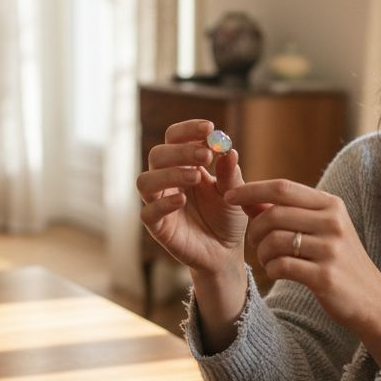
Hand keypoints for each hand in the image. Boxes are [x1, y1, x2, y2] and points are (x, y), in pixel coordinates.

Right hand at [137, 119, 253, 275]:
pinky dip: (163, 204)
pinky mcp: (157, 227)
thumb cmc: (227, 217)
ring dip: (169, 174)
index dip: (187, 130)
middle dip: (181, 151)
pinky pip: (148, 212)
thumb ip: (229, 172)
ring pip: (146, 181)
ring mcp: (159, 203)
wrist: (226, 252)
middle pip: (158, 155)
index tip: (208, 128)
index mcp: (184, 165)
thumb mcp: (234, 192)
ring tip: (197, 177)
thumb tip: (229, 149)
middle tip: (206, 155)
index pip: (174, 138)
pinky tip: (183, 201)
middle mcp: (167, 180)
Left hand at [224, 179, 380, 362]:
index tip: (229, 196)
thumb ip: (287, 212)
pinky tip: (278, 272)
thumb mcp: (322, 229)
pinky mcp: (324, 276)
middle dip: (255, 228)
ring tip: (270, 260)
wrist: (373, 300)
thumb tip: (247, 197)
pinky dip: (272, 269)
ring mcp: (330, 249)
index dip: (251, 190)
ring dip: (263, 253)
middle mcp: (333, 222)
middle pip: (274, 214)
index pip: (283, 188)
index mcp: (331, 204)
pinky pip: (281, 266)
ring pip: (274, 241)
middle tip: (255, 242)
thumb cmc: (340, 261)